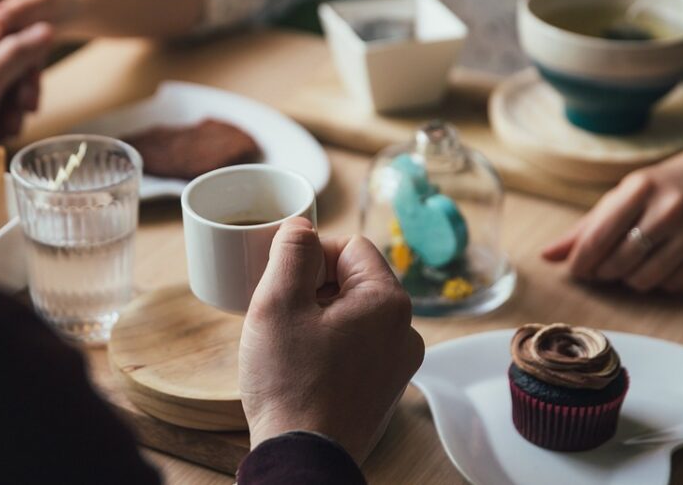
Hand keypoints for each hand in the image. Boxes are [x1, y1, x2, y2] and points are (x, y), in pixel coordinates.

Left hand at [0, 22, 52, 151]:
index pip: (12, 39)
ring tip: (2, 132)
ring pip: (0, 89)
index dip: (27, 68)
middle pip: (8, 66)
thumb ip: (17, 53)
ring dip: (8, 113)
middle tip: (18, 118)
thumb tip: (46, 27)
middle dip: (17, 97)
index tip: (28, 95)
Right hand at [240, 218, 424, 463]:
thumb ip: (291, 251)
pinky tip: (302, 367)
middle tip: (281, 314)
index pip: (350, 246)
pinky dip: (330, 346)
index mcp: (388, 301)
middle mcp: (405, 330)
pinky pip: (357, 347)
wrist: (302, 457)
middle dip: (314, 287)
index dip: (311, 255)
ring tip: (289, 343)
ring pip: (354, 315)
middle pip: (354, 280)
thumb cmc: (290, 383)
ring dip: (320, 317)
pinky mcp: (384, 389)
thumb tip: (301, 226)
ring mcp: (398, 364)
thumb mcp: (277, 302)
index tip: (283, 280)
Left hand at [541, 134, 682, 291]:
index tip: (576, 270)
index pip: (598, 237)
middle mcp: (671, 209)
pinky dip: (661, 282)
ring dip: (631, 279)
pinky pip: (673, 285)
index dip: (580, 261)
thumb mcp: (625, 194)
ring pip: (645, 279)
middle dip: (604, 272)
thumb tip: (547, 256)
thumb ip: (586, 227)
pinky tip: (662, 263)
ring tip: (633, 263)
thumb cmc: (665, 186)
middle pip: (619, 262)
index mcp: (641, 188)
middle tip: (605, 267)